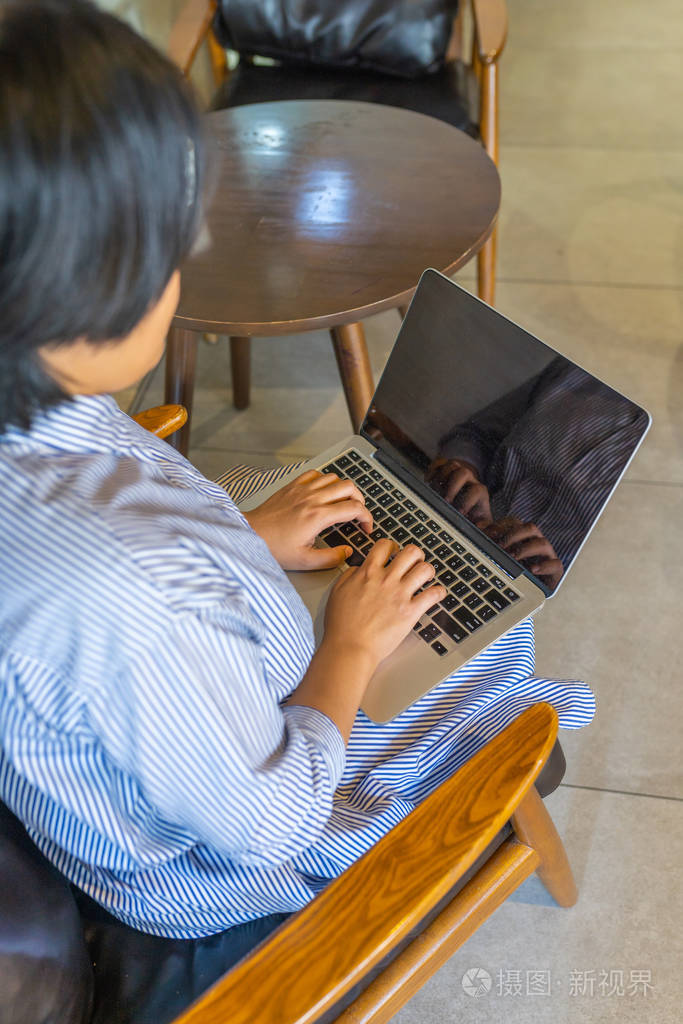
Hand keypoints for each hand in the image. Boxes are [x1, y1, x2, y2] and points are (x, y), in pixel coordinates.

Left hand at [243, 470, 372, 570]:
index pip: (354, 509)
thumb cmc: (273, 547)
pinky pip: (315, 474)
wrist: (250, 535)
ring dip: (344, 489)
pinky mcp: (292, 486)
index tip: (365, 528)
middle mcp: (312, 499)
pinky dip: (325, 480)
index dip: (367, 518)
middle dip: (360, 500)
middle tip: (357, 514)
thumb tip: (347, 553)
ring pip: (334, 478)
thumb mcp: (305, 561)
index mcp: (318, 516)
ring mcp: (302, 489)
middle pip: (349, 487)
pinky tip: (324, 491)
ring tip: (343, 502)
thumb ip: (331, 558)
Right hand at [323, 540, 447, 670]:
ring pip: (425, 569)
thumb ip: (350, 576)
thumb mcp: (337, 593)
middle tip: (414, 562)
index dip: (392, 545)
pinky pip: (433, 595)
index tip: (394, 551)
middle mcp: (386, 580)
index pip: (384, 546)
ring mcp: (400, 595)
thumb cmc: (341, 625)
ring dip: (428, 571)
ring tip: (426, 577)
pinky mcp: (411, 612)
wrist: (350, 647)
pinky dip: (439, 592)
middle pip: (411, 552)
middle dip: (415, 555)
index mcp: (368, 573)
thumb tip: (359, 568)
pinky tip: (436, 594)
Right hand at [426, 458, 491, 525]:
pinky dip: (431, 471)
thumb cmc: (473, 512)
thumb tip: (479, 527)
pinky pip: (438, 463)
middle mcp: (468, 479)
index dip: (468, 501)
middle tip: (445, 501)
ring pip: (451, 465)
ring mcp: (456, 472)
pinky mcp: (444, 468)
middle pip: (463, 473)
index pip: (478, 490)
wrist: (466, 496)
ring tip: (435, 493)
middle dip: (452, 487)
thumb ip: (484, 526)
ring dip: (441, 478)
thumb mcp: (482, 520)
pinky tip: (428, 483)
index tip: (459, 513)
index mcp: (479, 492)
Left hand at [484, 517, 563, 587]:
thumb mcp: (496, 557)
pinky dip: (544, 566)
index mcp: (522, 536)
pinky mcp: (555, 571)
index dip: (501, 526)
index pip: (515, 522)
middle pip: (530, 528)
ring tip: (513, 558)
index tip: (488, 535)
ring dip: (526, 549)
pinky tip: (532, 570)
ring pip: (543, 543)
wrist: (523, 596)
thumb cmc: (508, 574)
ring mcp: (547, 555)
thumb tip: (478, 526)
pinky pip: (556, 564)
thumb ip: (488, 542)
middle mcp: (536, 542)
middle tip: (500, 547)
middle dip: (513, 535)